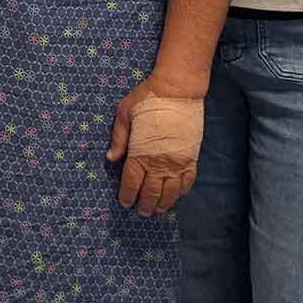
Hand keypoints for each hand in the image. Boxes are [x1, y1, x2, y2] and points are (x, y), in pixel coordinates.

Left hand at [105, 75, 203, 215]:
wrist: (178, 90)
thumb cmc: (147, 99)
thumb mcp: (124, 113)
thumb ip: (118, 138)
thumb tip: (111, 159)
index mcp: (140, 153)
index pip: (132, 182)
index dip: (128, 195)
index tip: (125, 203)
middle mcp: (159, 162)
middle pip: (151, 192)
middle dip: (145, 204)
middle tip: (142, 212)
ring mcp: (177, 161)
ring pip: (171, 191)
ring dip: (164, 204)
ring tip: (158, 211)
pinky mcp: (191, 157)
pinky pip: (187, 181)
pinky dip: (181, 192)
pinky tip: (176, 195)